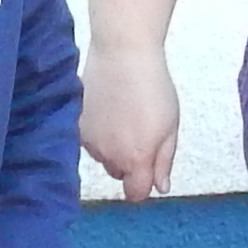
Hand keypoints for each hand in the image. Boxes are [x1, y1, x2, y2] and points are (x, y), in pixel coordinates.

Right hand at [82, 44, 181, 202]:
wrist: (121, 53)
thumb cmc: (152, 86)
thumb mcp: (170, 125)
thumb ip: (164, 161)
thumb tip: (161, 188)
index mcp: (136, 159)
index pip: (135, 194)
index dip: (143, 187)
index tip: (147, 173)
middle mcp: (109, 156)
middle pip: (119, 175)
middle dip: (129, 163)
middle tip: (138, 133)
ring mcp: (90, 142)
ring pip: (103, 157)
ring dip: (112, 146)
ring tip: (122, 116)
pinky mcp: (77, 126)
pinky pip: (90, 140)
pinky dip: (98, 132)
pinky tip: (108, 110)